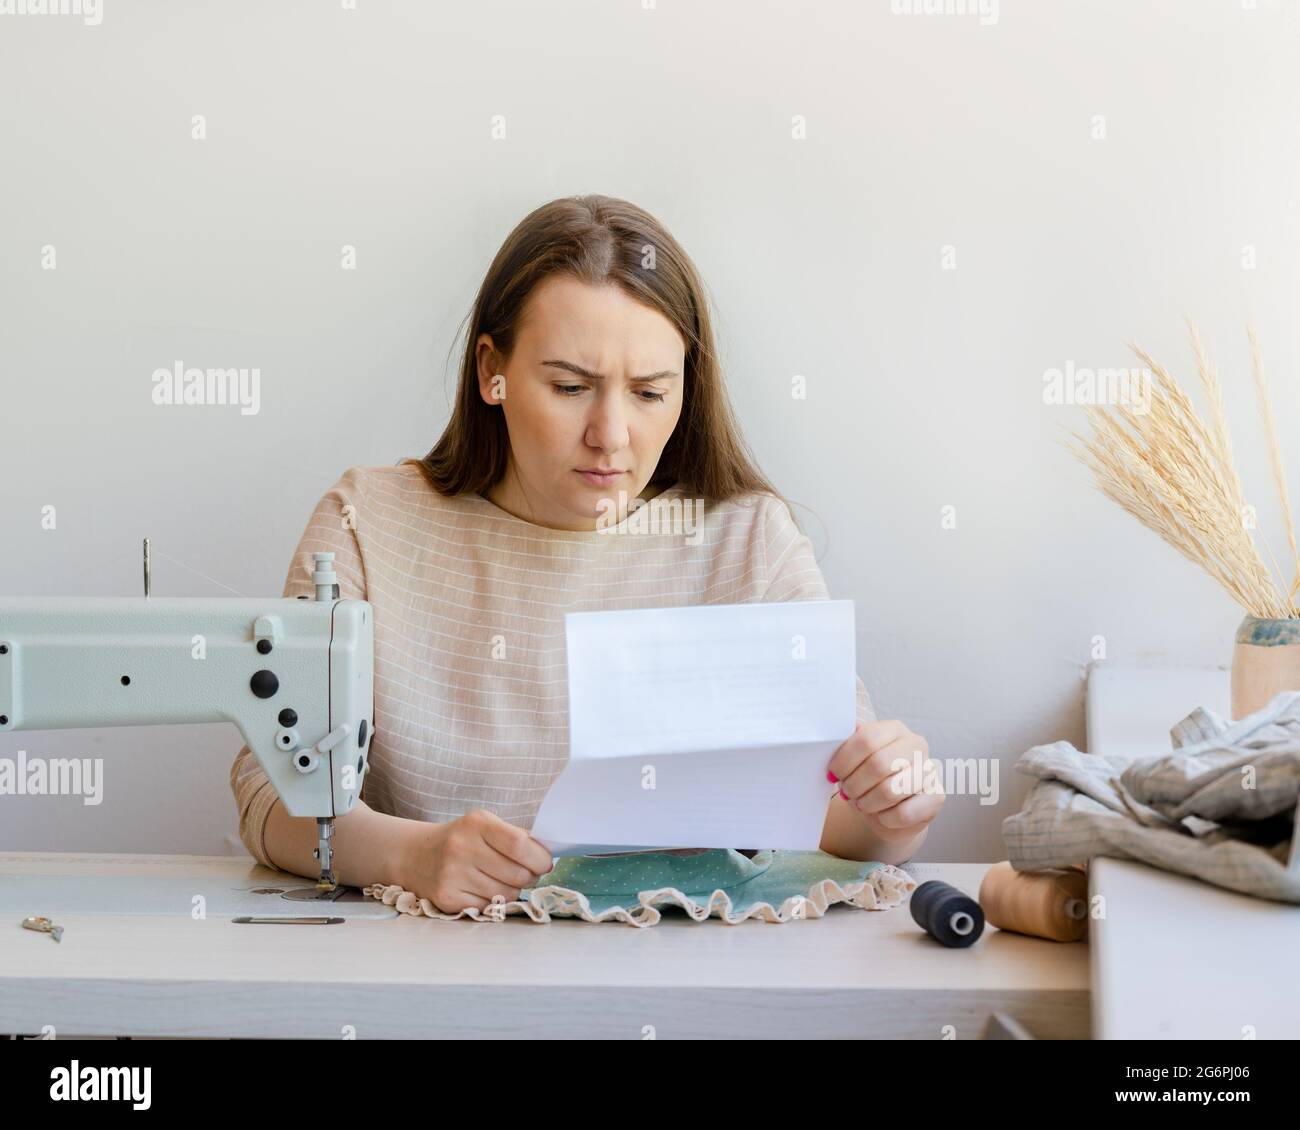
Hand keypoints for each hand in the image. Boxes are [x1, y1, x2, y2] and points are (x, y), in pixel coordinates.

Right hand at [399, 809, 554, 913]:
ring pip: (507, 894)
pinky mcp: (447, 899)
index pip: (520, 845)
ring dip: (513, 890)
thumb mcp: (484, 825)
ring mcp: (452, 875)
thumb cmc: (461, 839)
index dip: (540, 858)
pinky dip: (494, 902)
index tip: (545, 863)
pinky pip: (489, 907)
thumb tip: (548, 855)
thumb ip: (515, 837)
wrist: (416, 856)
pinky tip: (482, 889)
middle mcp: (462, 848)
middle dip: (531, 877)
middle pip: (518, 874)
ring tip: (502, 879)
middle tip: (526, 872)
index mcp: (476, 824)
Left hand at [827, 720, 943, 843]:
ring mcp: (929, 770)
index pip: (866, 739)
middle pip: (878, 764)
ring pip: (890, 791)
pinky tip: (882, 815)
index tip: (833, 773)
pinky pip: (904, 813)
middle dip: (855, 784)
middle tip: (847, 792)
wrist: (887, 809)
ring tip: (862, 803)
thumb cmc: (867, 780)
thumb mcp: (853, 760)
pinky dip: (885, 818)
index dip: (844, 760)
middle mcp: (916, 745)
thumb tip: (836, 734)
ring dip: (868, 803)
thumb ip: (845, 746)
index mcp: (894, 729)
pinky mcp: (937, 797)